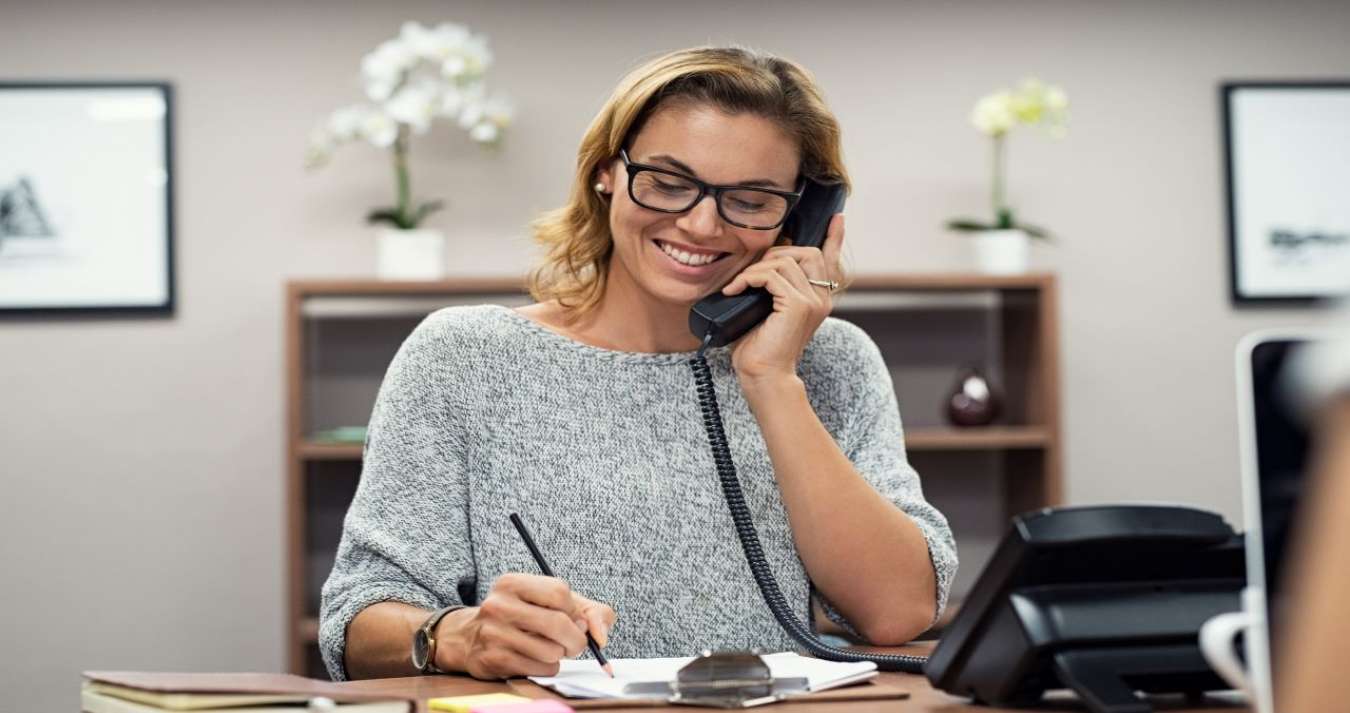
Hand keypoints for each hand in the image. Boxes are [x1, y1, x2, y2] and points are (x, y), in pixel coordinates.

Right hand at [440, 573, 616, 678]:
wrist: (468, 637)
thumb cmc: (519, 616)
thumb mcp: (548, 601)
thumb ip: (587, 610)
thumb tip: (600, 634)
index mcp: (512, 583)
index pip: (559, 593)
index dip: (574, 610)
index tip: (573, 618)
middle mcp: (499, 605)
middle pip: (558, 624)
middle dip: (576, 639)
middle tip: (575, 643)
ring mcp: (494, 634)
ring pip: (551, 651)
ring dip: (560, 655)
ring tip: (549, 649)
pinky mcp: (494, 660)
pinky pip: (540, 669)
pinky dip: (548, 668)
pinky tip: (535, 659)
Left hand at [720, 213, 844, 381]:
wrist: (764, 376)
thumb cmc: (761, 347)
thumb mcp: (769, 310)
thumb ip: (776, 289)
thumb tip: (762, 265)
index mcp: (819, 298)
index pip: (831, 260)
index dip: (834, 237)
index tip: (836, 218)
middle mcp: (822, 298)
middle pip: (807, 251)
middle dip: (776, 252)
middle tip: (753, 272)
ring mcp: (812, 301)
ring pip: (786, 260)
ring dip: (757, 268)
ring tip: (740, 284)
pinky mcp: (798, 306)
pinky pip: (771, 275)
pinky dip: (748, 278)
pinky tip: (735, 290)